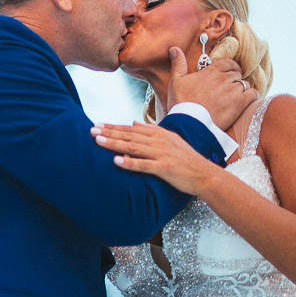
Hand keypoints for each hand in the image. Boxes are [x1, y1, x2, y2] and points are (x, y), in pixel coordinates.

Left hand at [91, 122, 222, 195]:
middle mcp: (159, 141)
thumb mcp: (170, 140)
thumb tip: (134, 123)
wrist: (204, 174)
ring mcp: (162, 154)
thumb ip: (152, 131)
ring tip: (98, 141)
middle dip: (109, 132)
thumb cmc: (185, 159)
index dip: (113, 127)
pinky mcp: (165, 168)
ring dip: (115, 144)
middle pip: (129, 136)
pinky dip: (130, 163)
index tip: (97, 125)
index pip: (131, 129)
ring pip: (133, 147)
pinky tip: (116, 161)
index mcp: (159, 134)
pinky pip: (144, 165)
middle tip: (91, 130)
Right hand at [164, 47, 255, 129]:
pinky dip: (251, 96)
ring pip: (244, 84)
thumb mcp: (176, 82)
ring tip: (235, 98)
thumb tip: (174, 48)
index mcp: (210, 71)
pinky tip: (245, 101)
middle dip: (234, 80)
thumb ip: (178, 64)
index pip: (228, 63)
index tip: (230, 73)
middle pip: (236, 74)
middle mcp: (223, 78)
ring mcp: (233, 90)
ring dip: (241, 89)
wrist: (189, 123)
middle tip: (229, 89)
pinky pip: (253, 94)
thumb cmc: (180, 103)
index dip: (230, 68)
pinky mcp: (240, 102)